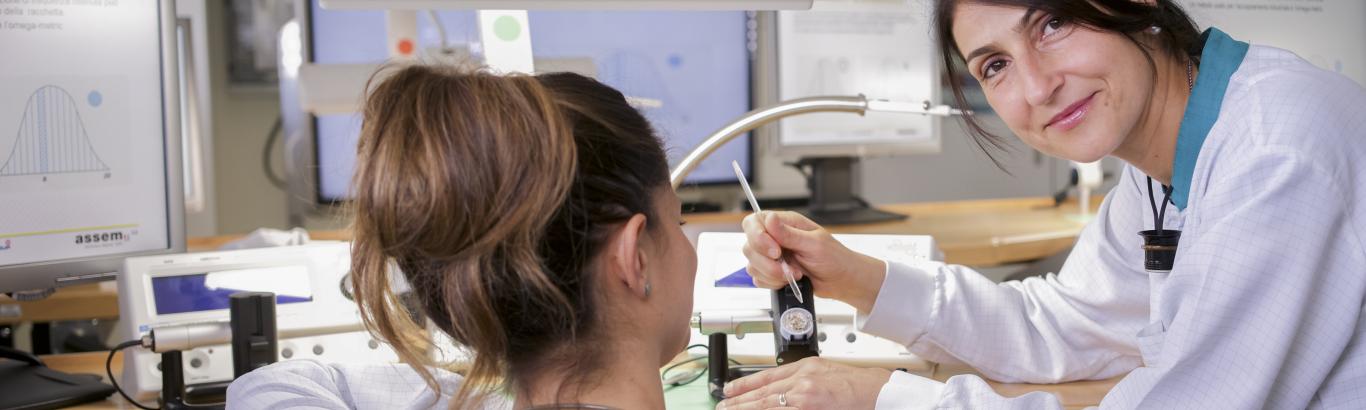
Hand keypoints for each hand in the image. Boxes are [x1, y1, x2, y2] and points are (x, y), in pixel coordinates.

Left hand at [717, 357, 890, 409]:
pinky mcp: (811, 409)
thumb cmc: (855, 384)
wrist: (877, 392)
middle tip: (723, 407)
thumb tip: (776, 389)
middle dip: (739, 402)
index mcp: (804, 367)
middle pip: (763, 393)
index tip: (729, 391)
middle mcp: (802, 381)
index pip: (766, 376)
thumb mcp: (822, 371)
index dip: (744, 385)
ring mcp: (805, 398)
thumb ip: (799, 376)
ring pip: (768, 406)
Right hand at [741, 211, 885, 311]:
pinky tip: (788, 281)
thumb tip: (770, 219)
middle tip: (787, 267)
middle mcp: (775, 238)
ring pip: (752, 265)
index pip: (754, 222)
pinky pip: (758, 279)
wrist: (841, 281)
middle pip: (749, 246)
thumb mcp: (814, 243)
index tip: (775, 251)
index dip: (758, 237)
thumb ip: (789, 233)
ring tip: (794, 274)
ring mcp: (771, 256)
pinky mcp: (771, 273)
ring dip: (772, 274)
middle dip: (767, 262)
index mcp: (784, 223)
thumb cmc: (834, 258)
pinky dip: (772, 283)